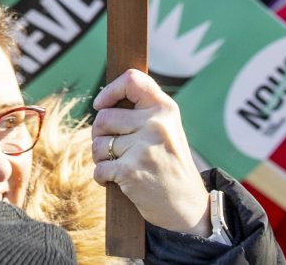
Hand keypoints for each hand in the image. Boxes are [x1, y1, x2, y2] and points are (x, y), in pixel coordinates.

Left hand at [90, 69, 210, 235]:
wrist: (188, 206)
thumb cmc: (170, 165)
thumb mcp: (167, 129)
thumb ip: (143, 112)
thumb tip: (102, 102)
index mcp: (165, 109)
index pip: (132, 80)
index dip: (111, 90)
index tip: (101, 104)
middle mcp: (155, 124)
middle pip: (103, 117)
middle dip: (100, 134)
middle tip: (113, 148)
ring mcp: (143, 147)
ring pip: (97, 143)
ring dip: (101, 157)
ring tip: (119, 164)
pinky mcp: (131, 171)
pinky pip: (99, 168)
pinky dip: (101, 176)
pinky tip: (114, 179)